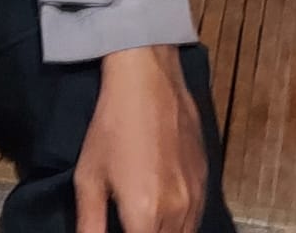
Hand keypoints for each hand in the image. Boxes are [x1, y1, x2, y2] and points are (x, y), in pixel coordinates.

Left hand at [76, 46, 206, 232]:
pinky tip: (162, 209)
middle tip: (129, 221)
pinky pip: (195, 218)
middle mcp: (178, 212)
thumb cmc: (113, 124)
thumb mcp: (88, 177)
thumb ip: (90, 225)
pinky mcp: (207, 180)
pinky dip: (180, 224)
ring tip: (143, 219)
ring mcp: (196, 196)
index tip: (119, 228)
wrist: (148, 78)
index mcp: (145, 215)